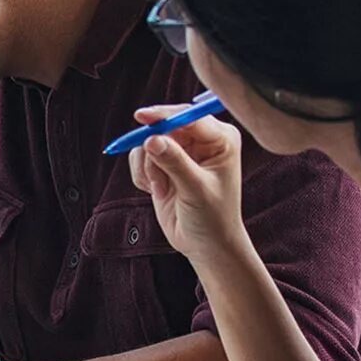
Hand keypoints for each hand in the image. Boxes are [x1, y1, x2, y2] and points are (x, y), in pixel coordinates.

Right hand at [126, 112, 247, 267]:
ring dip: (149, 167)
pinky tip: (157, 191)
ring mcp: (181, 150)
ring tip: (162, 188)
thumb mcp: (195, 189)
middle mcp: (200, 140)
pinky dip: (142, 175)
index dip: (165, 116)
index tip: (142, 117)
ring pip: (147, 142)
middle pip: (164, 126)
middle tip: (155, 175)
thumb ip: (174, 162)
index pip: (189, 117)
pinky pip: (140, 157)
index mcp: (220, 139)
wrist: (206, 244)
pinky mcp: (163, 163)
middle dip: (154, 150)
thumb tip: (151, 139)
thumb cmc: (212, 218)